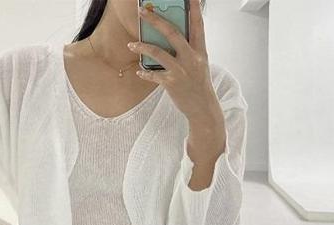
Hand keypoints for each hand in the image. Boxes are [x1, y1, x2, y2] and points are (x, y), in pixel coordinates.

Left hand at [128, 0, 221, 123]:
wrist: (202, 107)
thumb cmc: (199, 84)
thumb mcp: (199, 64)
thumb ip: (189, 50)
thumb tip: (170, 38)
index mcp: (200, 51)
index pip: (197, 24)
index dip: (193, 8)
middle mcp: (191, 58)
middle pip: (172, 33)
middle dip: (155, 20)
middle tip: (143, 12)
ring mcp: (180, 70)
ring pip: (158, 52)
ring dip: (142, 47)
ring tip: (131, 45)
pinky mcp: (171, 83)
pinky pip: (153, 74)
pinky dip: (144, 72)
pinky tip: (139, 70)